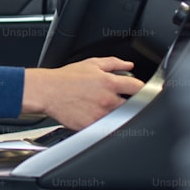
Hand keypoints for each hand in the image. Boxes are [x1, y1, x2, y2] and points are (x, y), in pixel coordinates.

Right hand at [21, 57, 144, 129]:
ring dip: (117, 113)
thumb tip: (130, 65)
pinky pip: (106, 126)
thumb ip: (114, 63)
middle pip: (132, 105)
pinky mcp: (92, 126)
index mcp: (109, 83)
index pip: (138, 87)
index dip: (142, 88)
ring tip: (103, 107)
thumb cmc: (66, 78)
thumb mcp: (91, 64)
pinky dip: (104, 122)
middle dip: (129, 102)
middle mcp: (108, 100)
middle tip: (120, 99)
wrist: (47, 92)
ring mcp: (101, 115)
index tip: (141, 90)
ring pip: (120, 117)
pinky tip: (94, 115)